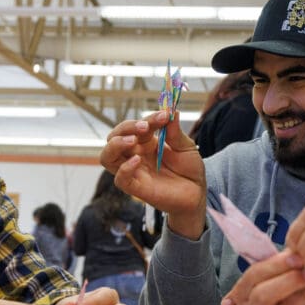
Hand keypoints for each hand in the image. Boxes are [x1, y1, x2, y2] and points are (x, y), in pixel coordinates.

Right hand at [100, 111, 206, 238]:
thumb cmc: (189, 169)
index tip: (165, 115)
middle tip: (145, 127)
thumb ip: (175, 132)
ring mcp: (134, 171)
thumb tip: (172, 111)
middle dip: (126, 128)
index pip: (137, 126)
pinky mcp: (136, 188)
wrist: (197, 193)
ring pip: (107, 157)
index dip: (149, 118)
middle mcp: (135, 154)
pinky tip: (137, 161)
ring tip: (132, 140)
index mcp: (146, 142)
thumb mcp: (186, 147)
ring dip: (115, 145)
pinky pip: (120, 179)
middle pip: (114, 137)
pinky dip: (124, 168)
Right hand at [221, 250, 304, 304]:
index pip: (253, 278)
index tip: (296, 255)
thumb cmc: (283, 292)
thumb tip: (295, 253)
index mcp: (242, 297)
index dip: (275, 265)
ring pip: (290, 304)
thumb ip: (277, 264)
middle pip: (263, 296)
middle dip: (289, 278)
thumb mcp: (273, 276)